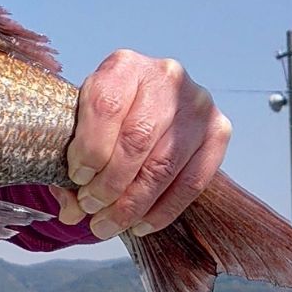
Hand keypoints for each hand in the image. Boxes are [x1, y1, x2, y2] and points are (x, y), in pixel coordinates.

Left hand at [57, 49, 231, 238]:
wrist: (147, 105)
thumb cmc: (106, 118)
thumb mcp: (82, 124)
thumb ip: (72, 161)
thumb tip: (72, 211)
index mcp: (125, 65)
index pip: (107, 105)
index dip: (90, 148)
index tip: (76, 177)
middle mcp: (167, 78)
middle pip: (137, 139)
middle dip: (109, 184)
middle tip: (90, 209)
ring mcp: (198, 105)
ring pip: (163, 166)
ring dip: (132, 205)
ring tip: (107, 225)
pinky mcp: (219, 132)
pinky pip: (192, 182)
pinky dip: (162, 210)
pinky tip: (140, 225)